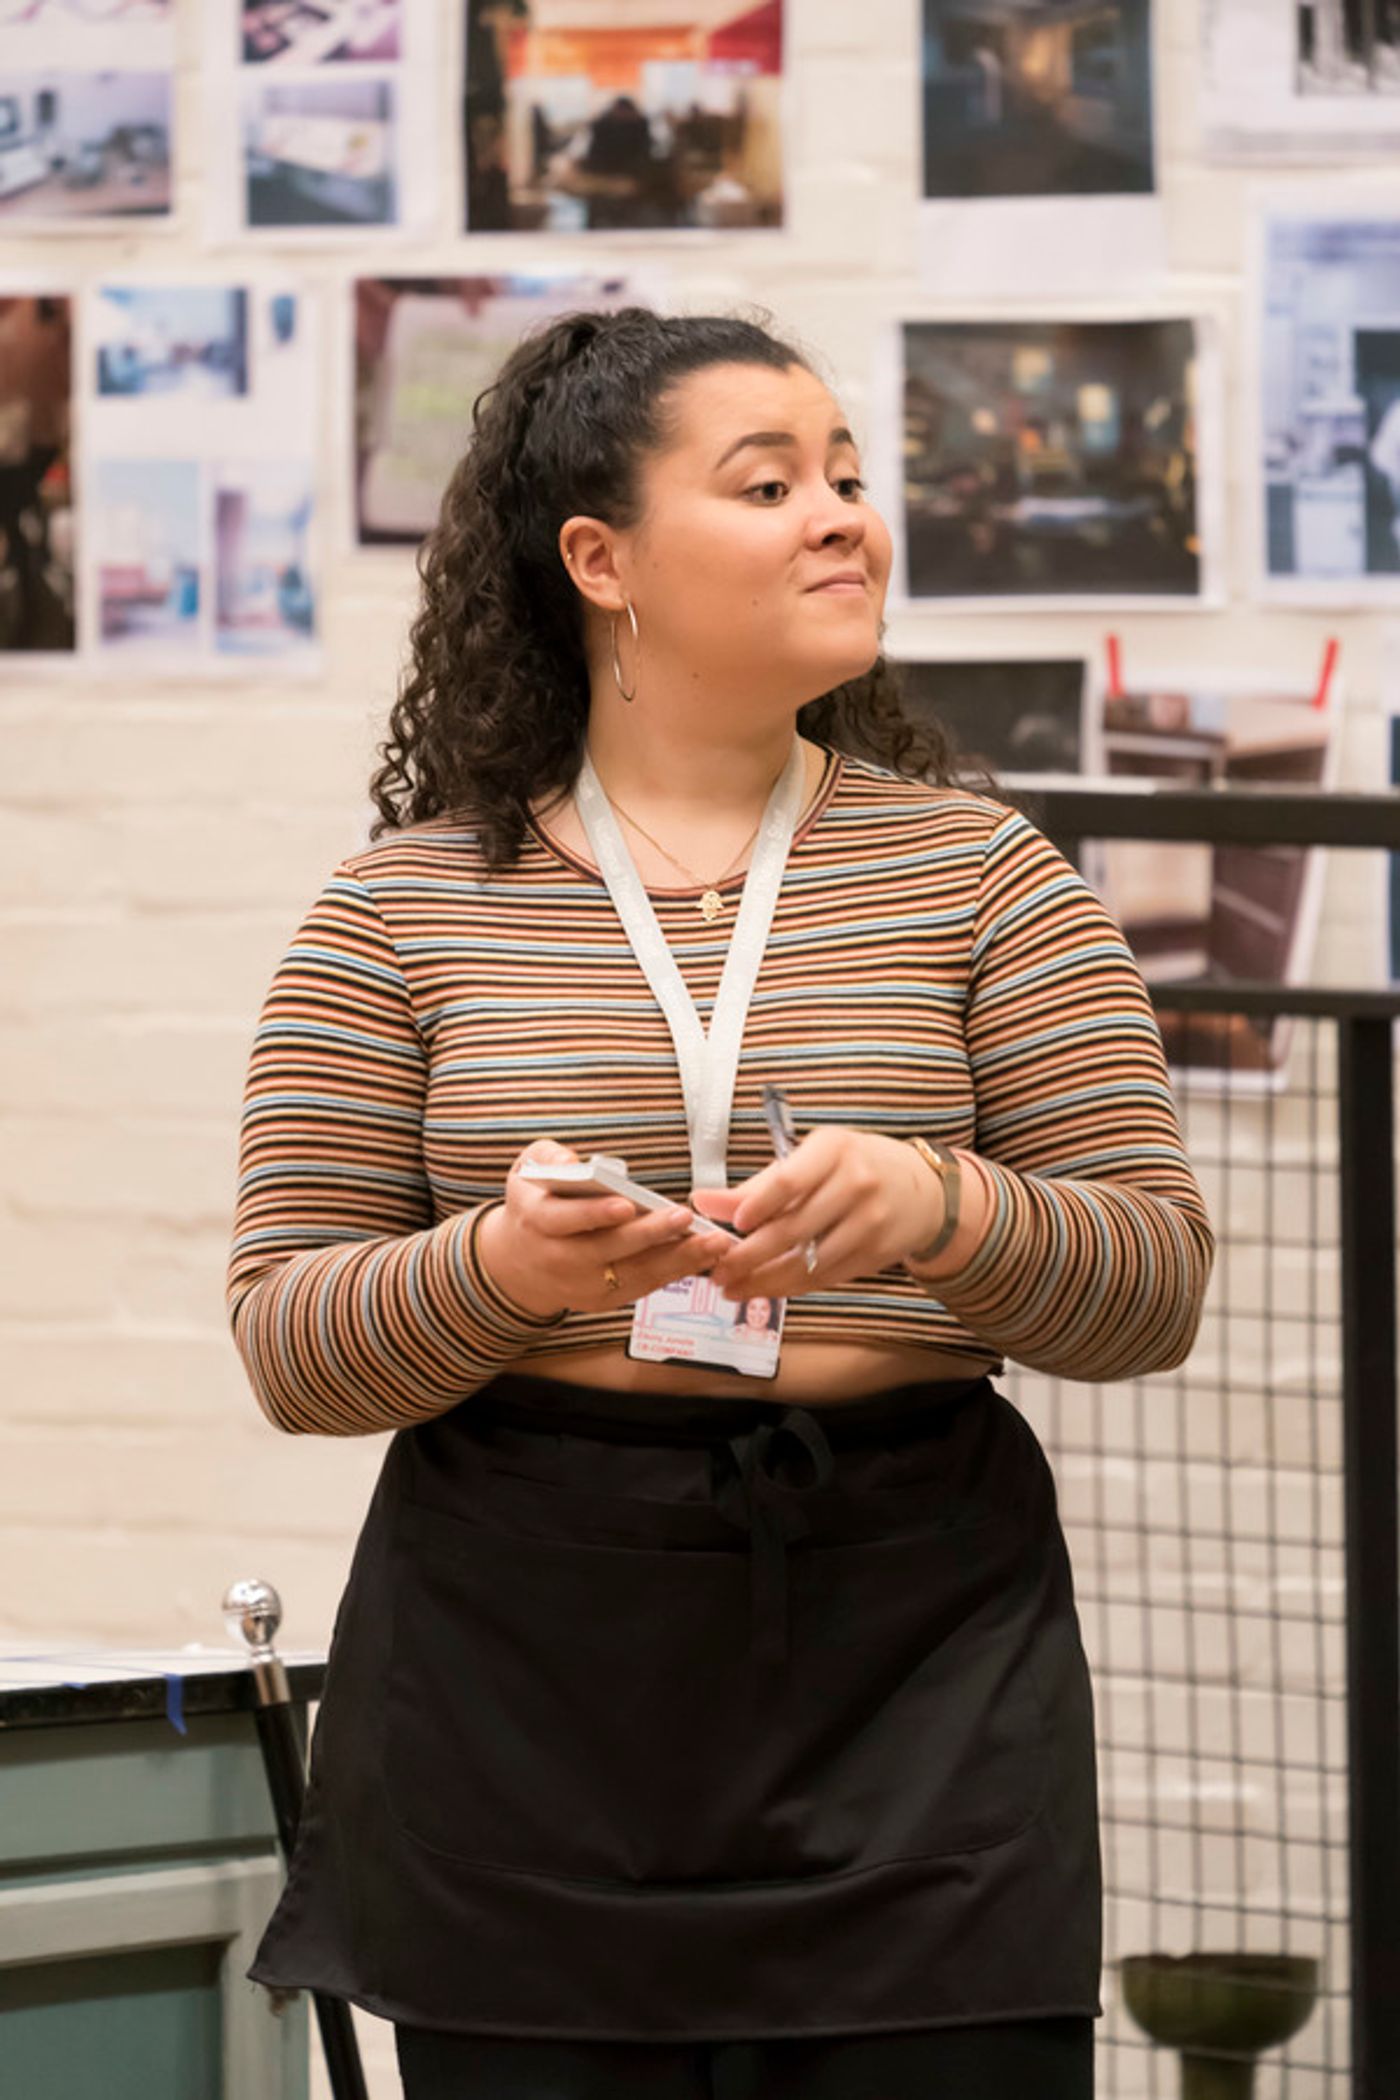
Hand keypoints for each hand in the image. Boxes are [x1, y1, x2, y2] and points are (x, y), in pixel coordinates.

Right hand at [476, 1139, 725, 1318]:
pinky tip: (703, 1256)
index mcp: (536, 1221)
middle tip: (684, 1217)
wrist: (517, 1262)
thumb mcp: (527, 1169)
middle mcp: (557, 1259)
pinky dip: (674, 1273)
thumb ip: (549, 1157)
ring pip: (631, 1274)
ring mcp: (579, 1285)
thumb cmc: (535, 1203)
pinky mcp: (600, 1300)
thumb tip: (572, 1163)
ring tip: (713, 1241)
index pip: (564, 1219)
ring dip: (676, 1259)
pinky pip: (641, 1287)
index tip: (626, 1205)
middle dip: (649, 1235)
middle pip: (606, 1250)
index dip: (595, 1214)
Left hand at [692, 1126, 943, 1301]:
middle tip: (717, 1268)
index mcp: (834, 1149)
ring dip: (764, 1279)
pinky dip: (790, 1286)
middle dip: (748, 1255)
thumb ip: (760, 1184)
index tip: (729, 1225)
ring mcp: (869, 1222)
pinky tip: (765, 1288)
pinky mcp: (875, 1255)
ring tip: (732, 1285)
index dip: (755, 1205)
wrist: (923, 1191)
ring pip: (807, 1261)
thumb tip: (705, 1201)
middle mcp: (856, 1183)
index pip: (789, 1180)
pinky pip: (824, 1277)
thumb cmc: (858, 1167)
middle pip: (793, 1228)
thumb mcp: (814, 1159)